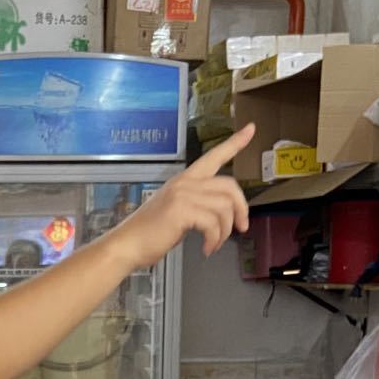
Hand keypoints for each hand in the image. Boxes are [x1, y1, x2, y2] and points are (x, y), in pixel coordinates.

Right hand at [108, 125, 253, 269]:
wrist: (127, 245)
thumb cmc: (149, 233)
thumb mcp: (177, 212)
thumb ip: (198, 206)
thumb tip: (221, 216)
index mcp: (185, 180)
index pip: (214, 156)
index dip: (235, 143)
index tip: (251, 129)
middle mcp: (185, 183)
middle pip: (230, 186)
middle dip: (241, 209)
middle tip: (241, 227)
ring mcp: (182, 195)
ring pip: (224, 207)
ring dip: (225, 231)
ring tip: (214, 244)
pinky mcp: (181, 210)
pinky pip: (213, 224)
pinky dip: (214, 240)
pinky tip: (206, 249)